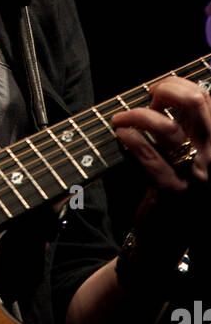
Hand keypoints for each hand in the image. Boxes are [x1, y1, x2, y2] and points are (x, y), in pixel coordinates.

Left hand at [111, 74, 210, 192]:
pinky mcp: (173, 192)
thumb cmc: (178, 187)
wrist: (173, 237)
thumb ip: (185, 126)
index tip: (157, 91)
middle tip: (147, 97)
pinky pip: (149, 157)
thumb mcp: (191, 153)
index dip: (178, 85)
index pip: (204, 97)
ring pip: (168, 127)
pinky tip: (121, 134)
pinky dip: (131, 139)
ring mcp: (194, 174)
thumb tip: (161, 93)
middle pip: (194, 102)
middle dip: (166, 89)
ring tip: (122, 118)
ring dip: (138, 114)